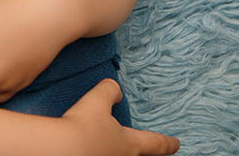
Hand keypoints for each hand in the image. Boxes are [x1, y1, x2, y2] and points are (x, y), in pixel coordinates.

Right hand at [63, 80, 179, 155]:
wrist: (60, 150)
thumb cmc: (83, 127)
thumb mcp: (96, 102)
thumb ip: (108, 92)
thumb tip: (115, 88)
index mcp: (129, 143)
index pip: (155, 143)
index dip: (167, 142)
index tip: (177, 143)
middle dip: (145, 152)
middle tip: (148, 150)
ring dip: (116, 151)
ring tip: (109, 145)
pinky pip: (98, 155)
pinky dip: (97, 151)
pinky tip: (90, 149)